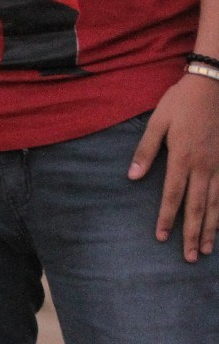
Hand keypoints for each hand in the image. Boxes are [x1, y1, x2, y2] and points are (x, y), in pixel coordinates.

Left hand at [129, 72, 218, 258]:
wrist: (214, 86)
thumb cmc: (182, 102)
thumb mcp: (158, 121)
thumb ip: (146, 150)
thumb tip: (133, 176)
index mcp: (182, 158)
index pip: (173, 195)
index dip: (167, 218)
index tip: (162, 237)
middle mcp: (204, 167)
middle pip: (197, 207)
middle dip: (192, 234)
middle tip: (188, 257)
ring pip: (216, 205)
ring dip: (211, 229)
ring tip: (205, 250)